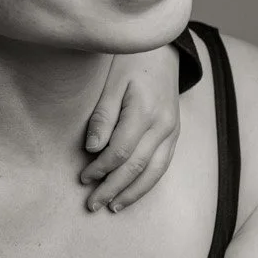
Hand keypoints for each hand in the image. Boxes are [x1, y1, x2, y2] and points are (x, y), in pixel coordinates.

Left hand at [82, 45, 181, 212]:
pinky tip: (132, 194)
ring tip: (113, 207)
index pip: (120, 151)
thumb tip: (92, 149)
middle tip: (92, 204)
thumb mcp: (111, 83)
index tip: (82, 177)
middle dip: (113, 188)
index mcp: (145, 110)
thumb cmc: (131, 62)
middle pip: (137, 167)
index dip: (100, 168)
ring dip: (132, 193)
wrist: (164, 50)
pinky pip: (163, 166)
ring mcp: (172, 131)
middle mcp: (163, 125)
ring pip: (154, 172)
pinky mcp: (175, 135)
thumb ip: (102, 116)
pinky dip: (147, 183)